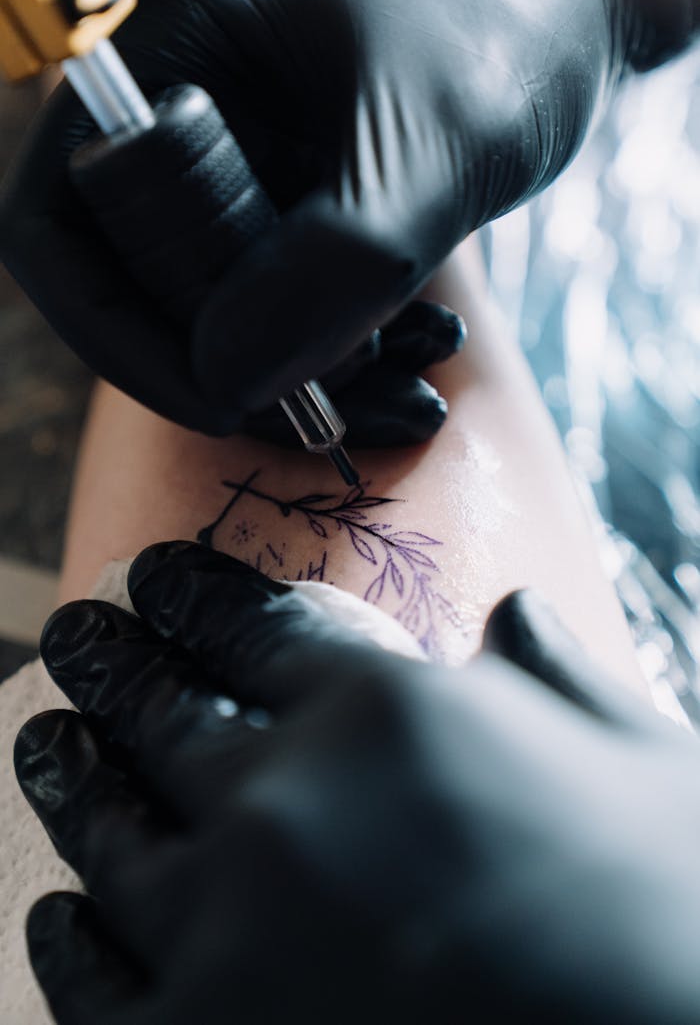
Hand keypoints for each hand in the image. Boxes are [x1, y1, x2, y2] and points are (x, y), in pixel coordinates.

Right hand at [0, 0, 656, 431]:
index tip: (214, 400)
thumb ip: (333, 264)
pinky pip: (283, 304)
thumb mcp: (435, 143)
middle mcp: (185, 117)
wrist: (584, 7)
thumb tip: (223, 378)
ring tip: (413, 381)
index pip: (62, 219)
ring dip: (305, 372)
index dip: (115, 331)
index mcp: (173, 55)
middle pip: (142, 284)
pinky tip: (422, 349)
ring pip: (220, 311)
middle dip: (234, 364)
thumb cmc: (514, 22)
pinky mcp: (293, 205)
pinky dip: (342, 350)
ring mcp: (240, 166)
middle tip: (348, 396)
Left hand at [16, 542, 699, 1023]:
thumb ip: (554, 675)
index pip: (249, 625)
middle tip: (76, 634)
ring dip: (67, 777)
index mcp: (386, 715)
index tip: (151, 578)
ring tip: (45, 738)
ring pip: (110, 834)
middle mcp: (286, 807)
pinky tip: (61, 912)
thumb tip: (516, 618)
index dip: (191, 594)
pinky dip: (70, 941)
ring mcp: (230, 937)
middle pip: (160, 712)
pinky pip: (99, 986)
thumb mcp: (639, 757)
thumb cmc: (672, 913)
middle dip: (108, 663)